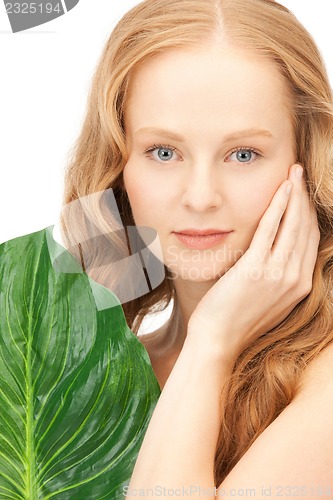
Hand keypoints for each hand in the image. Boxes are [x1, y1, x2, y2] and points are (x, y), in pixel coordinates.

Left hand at [187, 164, 319, 360]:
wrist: (217, 339)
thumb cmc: (236, 319)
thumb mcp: (267, 299)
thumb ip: (278, 277)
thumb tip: (276, 254)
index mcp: (300, 285)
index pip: (311, 240)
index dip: (308, 212)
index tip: (303, 193)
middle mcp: (296, 278)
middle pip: (307, 228)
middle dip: (305, 197)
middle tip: (300, 173)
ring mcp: (279, 274)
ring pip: (295, 224)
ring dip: (295, 194)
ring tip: (294, 172)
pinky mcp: (257, 269)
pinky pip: (272, 229)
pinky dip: (279, 205)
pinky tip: (282, 188)